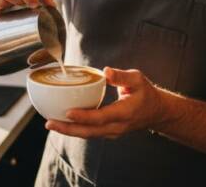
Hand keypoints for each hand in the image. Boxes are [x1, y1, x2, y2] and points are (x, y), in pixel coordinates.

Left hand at [45, 67, 164, 139]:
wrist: (155, 112)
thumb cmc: (145, 93)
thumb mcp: (138, 79)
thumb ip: (121, 76)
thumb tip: (106, 71)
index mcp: (125, 112)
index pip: (102, 117)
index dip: (85, 116)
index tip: (68, 112)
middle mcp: (117, 126)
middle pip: (90, 131)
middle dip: (68, 129)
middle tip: (49, 123)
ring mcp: (112, 132)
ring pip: (88, 135)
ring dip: (69, 131)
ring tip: (50, 123)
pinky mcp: (108, 132)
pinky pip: (89, 133)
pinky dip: (75, 129)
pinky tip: (62, 123)